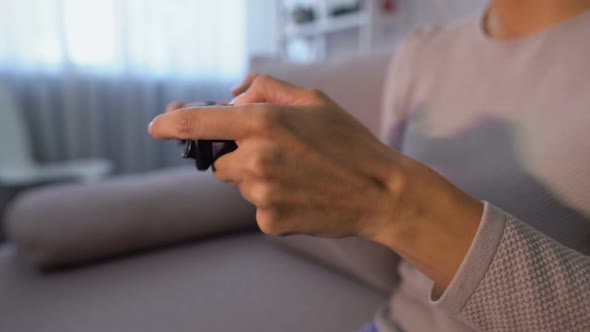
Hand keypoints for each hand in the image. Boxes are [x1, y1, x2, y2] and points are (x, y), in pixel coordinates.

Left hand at [152, 75, 402, 237]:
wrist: (381, 193)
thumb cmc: (349, 143)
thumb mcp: (313, 100)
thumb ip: (267, 89)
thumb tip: (234, 94)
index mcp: (264, 123)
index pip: (201, 122)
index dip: (173, 123)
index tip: (157, 126)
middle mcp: (256, 159)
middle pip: (220, 162)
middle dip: (238, 157)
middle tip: (276, 156)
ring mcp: (261, 195)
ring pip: (240, 185)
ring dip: (257, 180)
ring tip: (299, 177)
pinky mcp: (270, 222)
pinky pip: (258, 209)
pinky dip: (273, 202)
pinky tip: (303, 196)